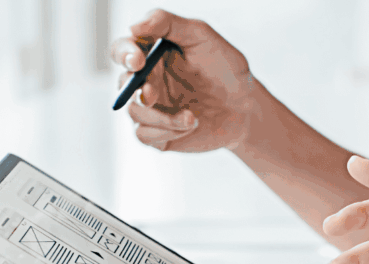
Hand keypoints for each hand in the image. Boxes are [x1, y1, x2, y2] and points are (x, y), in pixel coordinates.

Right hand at [110, 10, 254, 151]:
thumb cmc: (225, 69)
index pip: (123, 50)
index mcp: (152, 55)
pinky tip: (190, 125)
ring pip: (133, 112)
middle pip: (122, 83)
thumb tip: (134, 27)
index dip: (123, 53)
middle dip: (136, 89)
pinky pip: (144, 135)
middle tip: (152, 94)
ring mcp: (151, 108)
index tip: (138, 60)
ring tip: (191, 116)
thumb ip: (167, 23)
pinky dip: (166, 131)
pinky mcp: (158, 133)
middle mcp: (147, 81)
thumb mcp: (202, 37)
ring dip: (160, 116)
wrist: (246, 108)